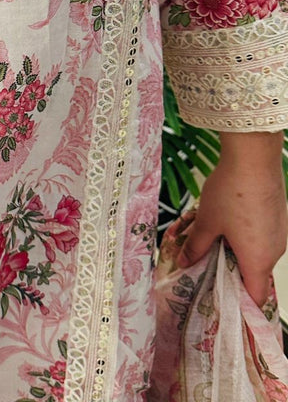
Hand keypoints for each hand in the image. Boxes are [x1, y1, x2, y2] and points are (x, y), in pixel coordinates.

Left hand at [177, 135, 287, 307]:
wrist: (253, 158)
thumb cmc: (231, 193)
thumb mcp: (207, 221)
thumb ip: (196, 245)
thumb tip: (185, 261)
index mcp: (258, 260)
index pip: (255, 297)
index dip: (239, 305)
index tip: (220, 304)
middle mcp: (274, 251)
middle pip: (255, 275)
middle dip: (232, 274)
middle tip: (208, 269)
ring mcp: (278, 233)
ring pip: (258, 253)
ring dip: (238, 251)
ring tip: (213, 241)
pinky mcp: (277, 216)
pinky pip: (262, 236)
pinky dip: (246, 236)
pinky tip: (228, 222)